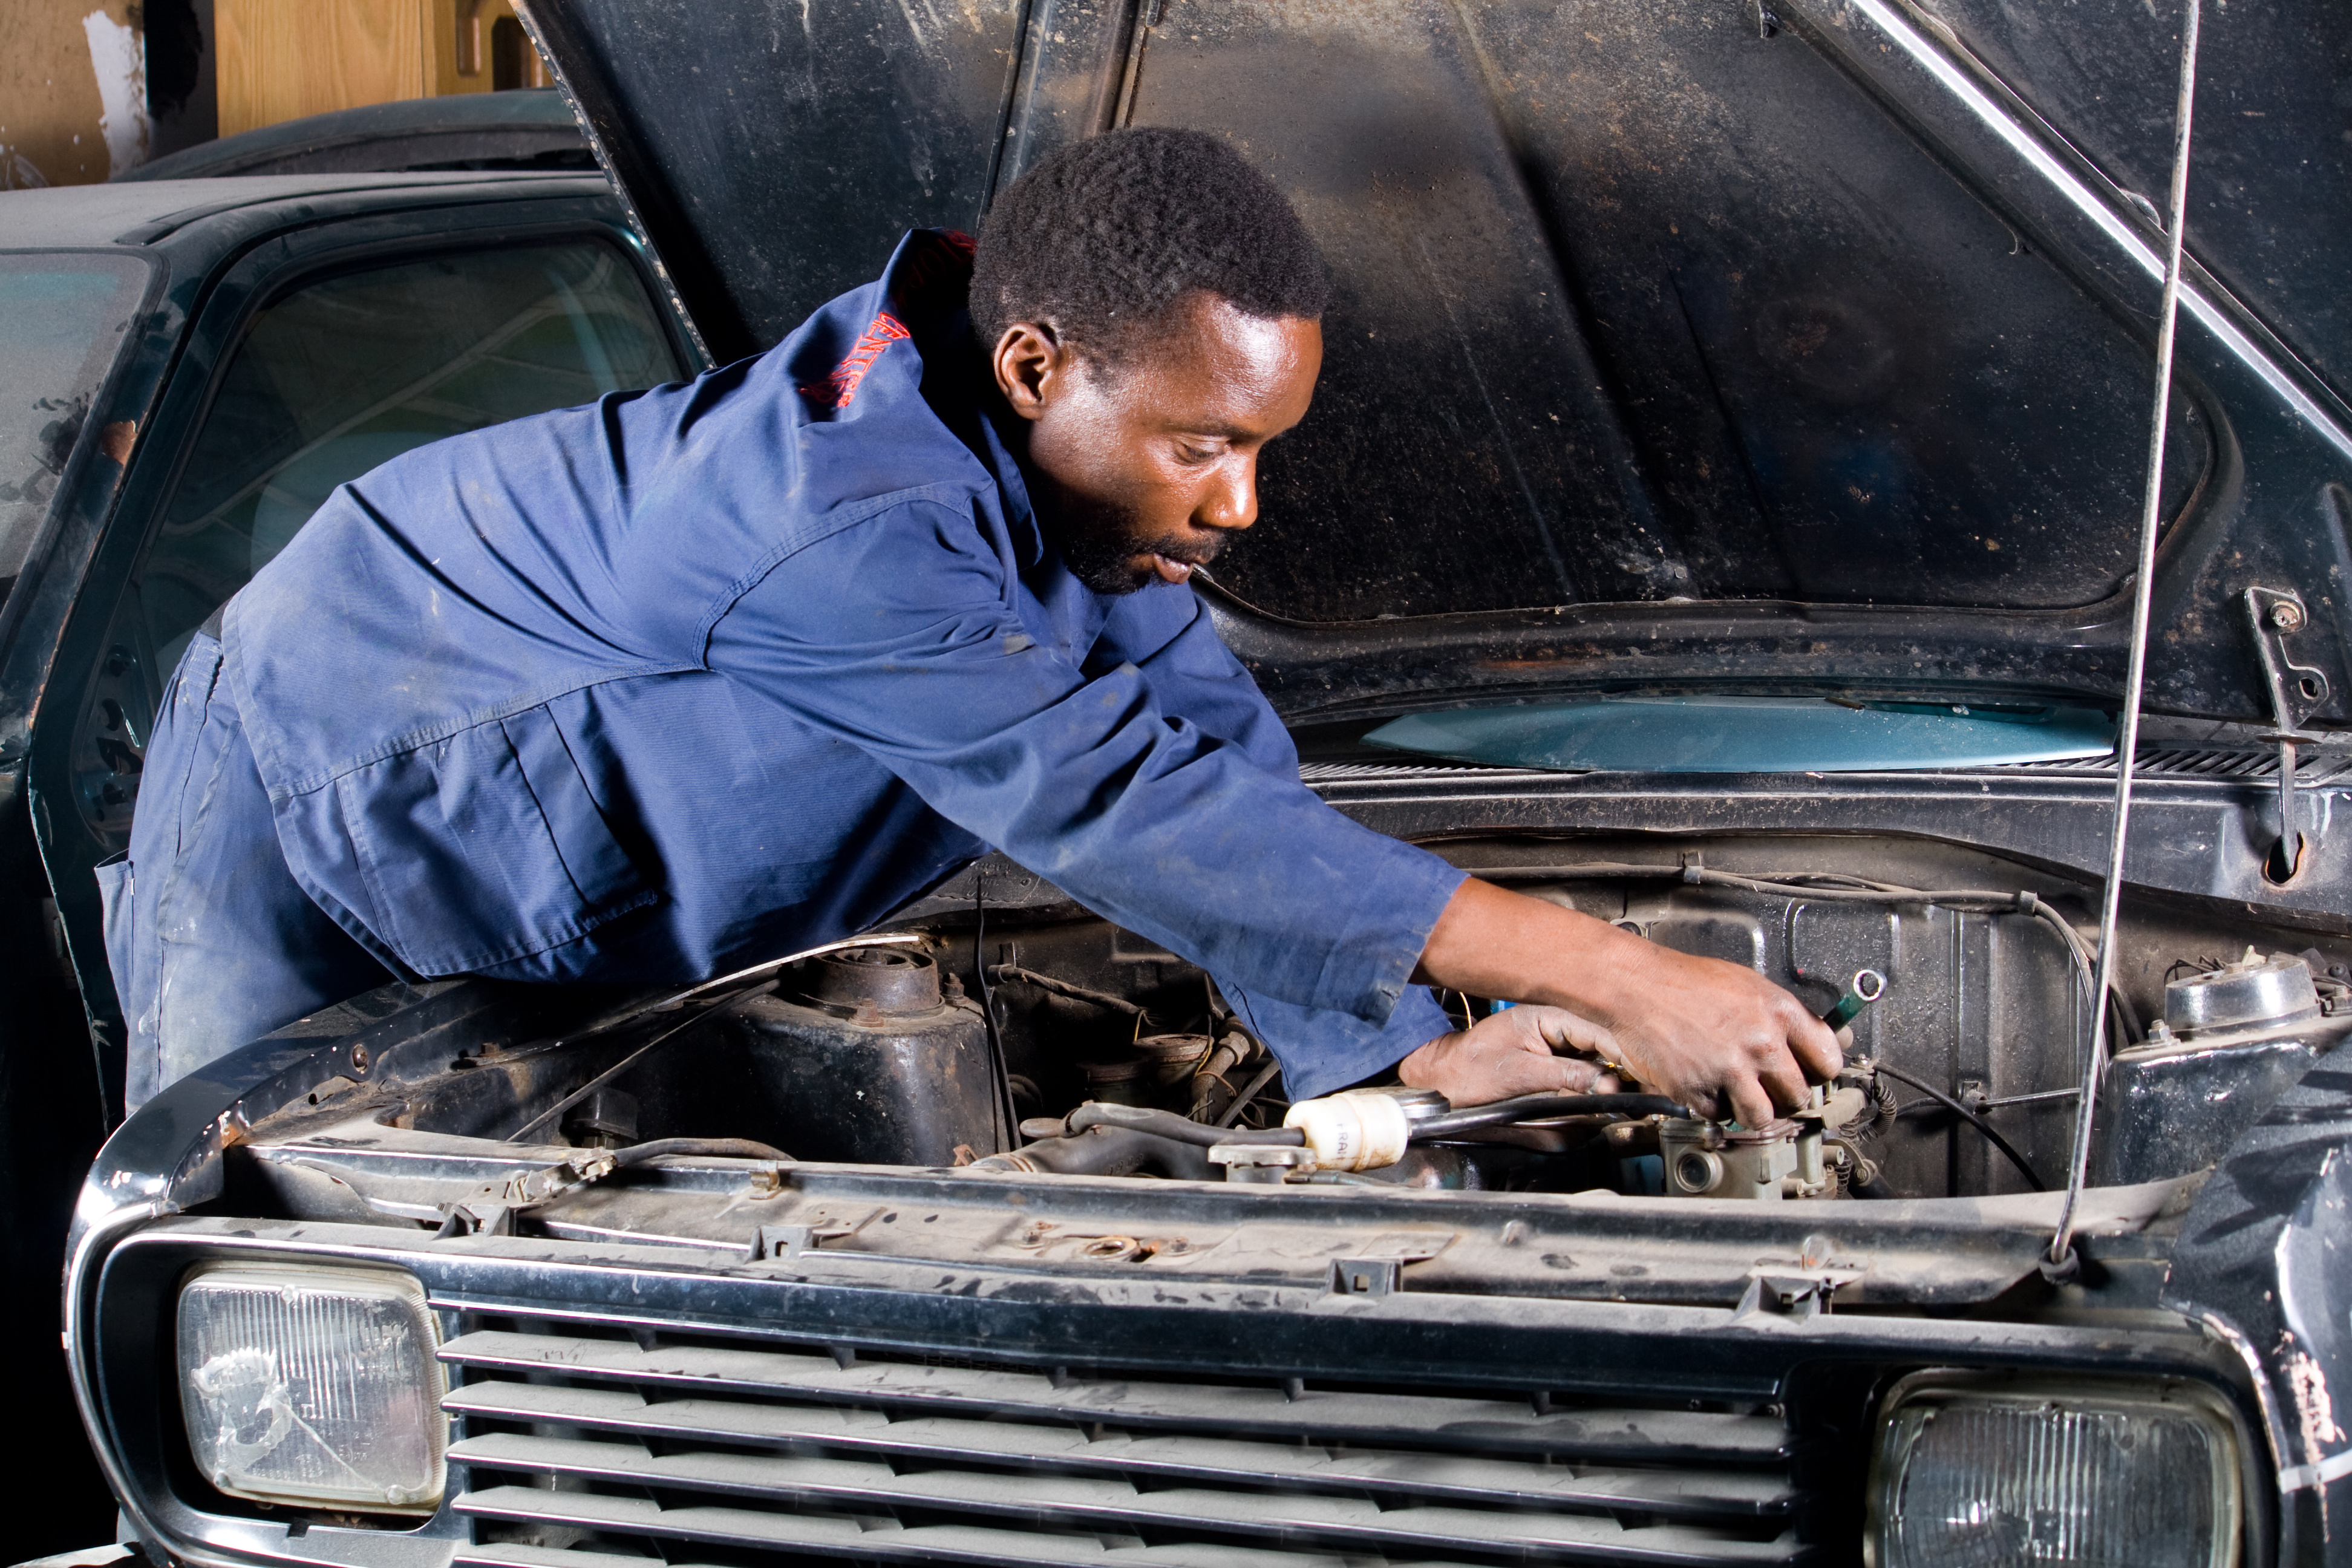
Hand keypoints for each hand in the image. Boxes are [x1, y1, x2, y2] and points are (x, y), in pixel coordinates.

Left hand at [1396, 1005, 1623, 1106]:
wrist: (1443, 1080)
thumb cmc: (1469, 1071)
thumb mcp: (1520, 1073)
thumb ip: (1567, 1076)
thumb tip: (1609, 1084)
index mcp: (1548, 1015)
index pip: (1600, 1032)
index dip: (1624, 1057)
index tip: (1642, 1080)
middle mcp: (1557, 1024)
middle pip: (1605, 1045)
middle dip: (1619, 1070)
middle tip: (1631, 1096)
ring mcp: (1556, 1042)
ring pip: (1598, 1060)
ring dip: (1608, 1079)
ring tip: (1615, 1100)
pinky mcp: (1553, 1060)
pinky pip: (1583, 1071)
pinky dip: (1592, 1086)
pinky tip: (1597, 1098)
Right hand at [1412, 880, 1841, 1126]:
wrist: (1630, 984)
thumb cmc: (1680, 979)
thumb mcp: (1742, 984)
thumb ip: (1777, 1014)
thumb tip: (1806, 1040)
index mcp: (1778, 1011)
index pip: (1829, 1059)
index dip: (1821, 1072)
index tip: (1814, 1077)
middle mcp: (1760, 1042)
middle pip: (1800, 1094)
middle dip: (1787, 1097)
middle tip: (1774, 1091)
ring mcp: (1729, 1069)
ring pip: (1764, 1117)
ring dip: (1754, 1113)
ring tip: (1741, 1099)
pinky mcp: (1697, 1089)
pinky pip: (1719, 1115)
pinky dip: (1713, 1108)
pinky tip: (1705, 1087)